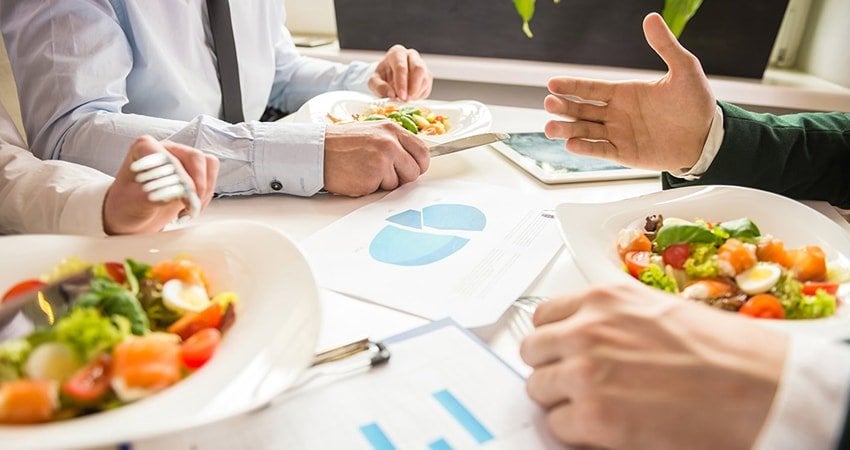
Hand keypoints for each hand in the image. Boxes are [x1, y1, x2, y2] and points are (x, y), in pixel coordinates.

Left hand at [103, 136, 218, 234]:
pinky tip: (190, 208)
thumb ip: (158, 195)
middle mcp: (165, 148)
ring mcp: (180, 158)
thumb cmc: (125, 207)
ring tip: (188, 209)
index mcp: (144, 147)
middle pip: (196, 157)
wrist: (128, 217)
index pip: (173, 157)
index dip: (180, 179)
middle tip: (191, 205)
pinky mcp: (191, 172)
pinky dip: (206, 194)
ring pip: (208, 165)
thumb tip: (182, 192)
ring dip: (204, 190)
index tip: (177, 200)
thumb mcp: (135, 203)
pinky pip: (210, 177)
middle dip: (198, 185)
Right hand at [323, 121, 428, 196]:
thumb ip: (394, 143)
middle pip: (416, 170)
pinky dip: (373, 187)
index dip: (419, 164)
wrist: (318, 151)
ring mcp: (383, 158)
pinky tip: (359, 177)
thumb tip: (412, 160)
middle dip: (405, 177)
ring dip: (385, 183)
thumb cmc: (341, 145)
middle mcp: (390, 142)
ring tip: (366, 171)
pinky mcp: (373, 175)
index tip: (411, 168)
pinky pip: (383, 189)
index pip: (423, 151)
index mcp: (391, 130)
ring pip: (400, 182)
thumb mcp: (372, 133)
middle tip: (387, 175)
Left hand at [369, 44, 432, 101]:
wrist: (389, 76)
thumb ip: (379, 87)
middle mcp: (411, 55)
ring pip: (425, 79)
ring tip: (405, 99)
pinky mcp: (427, 75)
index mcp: (397, 53)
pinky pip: (427, 87)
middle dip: (413, 87)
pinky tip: (410, 96)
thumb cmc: (382, 76)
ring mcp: (421, 64)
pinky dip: (419, 95)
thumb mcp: (374, 81)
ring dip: (415, 93)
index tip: (401, 96)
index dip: (402, 83)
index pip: (401, 67)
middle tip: (405, 99)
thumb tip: (391, 94)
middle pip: (418, 69)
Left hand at [520, 283, 786, 449]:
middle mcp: (587, 330)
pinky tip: (607, 428)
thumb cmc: (722, 352)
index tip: (560, 350)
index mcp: (603, 299)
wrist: (757, 389)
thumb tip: (582, 338)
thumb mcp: (656, 312)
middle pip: (533, 351)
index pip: (544, 316)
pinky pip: (558, 427)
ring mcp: (585, 372)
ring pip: (538, 389)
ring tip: (595, 407)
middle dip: (552, 368)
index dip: (553, 338)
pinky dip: (576, 432)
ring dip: (561, 400)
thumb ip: (612, 321)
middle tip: (575, 383)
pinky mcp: (593, 416)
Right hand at [544, 12, 715, 171]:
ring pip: (585, 131)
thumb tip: (650, 18)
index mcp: (624, 93)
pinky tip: (572, 144)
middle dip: (563, 107)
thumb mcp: (684, 69)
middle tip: (549, 104)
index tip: (553, 83)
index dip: (571, 86)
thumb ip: (664, 46)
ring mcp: (619, 134)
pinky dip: (586, 148)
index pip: (591, 88)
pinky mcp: (624, 154)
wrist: (709, 137)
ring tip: (551, 128)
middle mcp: (617, 113)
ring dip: (567, 129)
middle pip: (581, 110)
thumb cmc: (697, 103)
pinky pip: (601, 150)